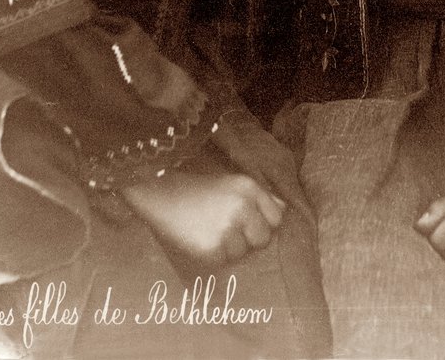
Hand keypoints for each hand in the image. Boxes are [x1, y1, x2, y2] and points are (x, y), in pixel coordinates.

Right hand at [122, 170, 284, 264]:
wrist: (160, 192)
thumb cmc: (198, 189)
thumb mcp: (231, 183)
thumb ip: (260, 197)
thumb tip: (284, 210)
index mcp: (248, 187)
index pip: (276, 218)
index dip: (263, 223)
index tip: (248, 223)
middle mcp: (242, 207)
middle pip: (263, 239)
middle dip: (248, 239)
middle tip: (225, 228)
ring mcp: (227, 229)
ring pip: (242, 252)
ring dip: (229, 248)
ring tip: (209, 230)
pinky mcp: (212, 249)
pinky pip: (224, 261)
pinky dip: (214, 256)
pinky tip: (200, 238)